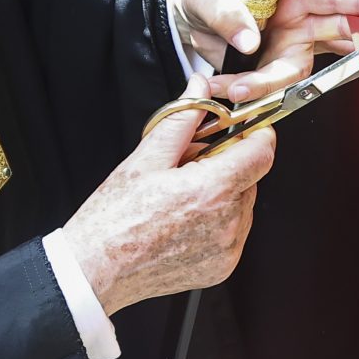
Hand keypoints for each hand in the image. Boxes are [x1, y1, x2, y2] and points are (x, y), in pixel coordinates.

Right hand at [62, 106, 275, 314]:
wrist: (96, 269)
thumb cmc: (114, 219)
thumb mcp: (146, 159)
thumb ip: (182, 120)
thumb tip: (199, 89)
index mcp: (212, 190)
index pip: (262, 152)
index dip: (256, 133)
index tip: (242, 128)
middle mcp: (227, 223)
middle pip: (249, 176)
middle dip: (226, 162)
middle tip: (188, 163)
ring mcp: (227, 249)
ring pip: (242, 203)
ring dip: (222, 191)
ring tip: (181, 194)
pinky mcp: (222, 268)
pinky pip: (233, 231)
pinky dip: (217, 220)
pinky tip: (184, 218)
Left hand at [169, 0, 358, 100]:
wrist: (187, 13)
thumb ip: (231, 14)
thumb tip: (249, 41)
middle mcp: (300, 18)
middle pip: (337, 35)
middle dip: (354, 50)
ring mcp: (290, 44)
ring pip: (299, 71)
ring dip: (270, 85)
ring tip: (235, 88)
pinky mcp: (274, 67)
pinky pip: (274, 87)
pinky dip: (252, 93)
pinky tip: (224, 88)